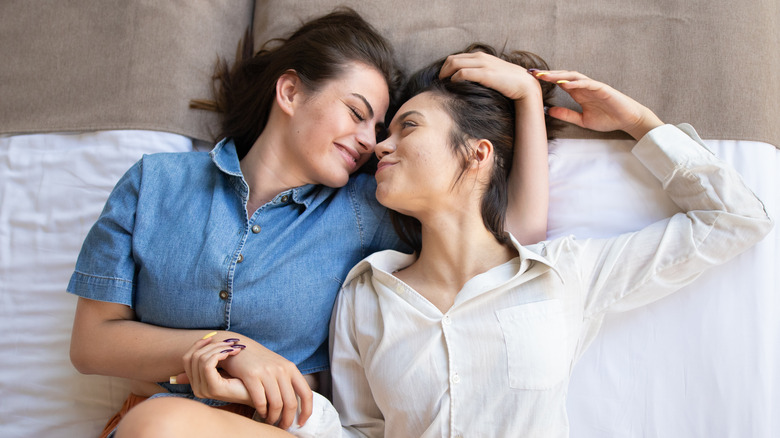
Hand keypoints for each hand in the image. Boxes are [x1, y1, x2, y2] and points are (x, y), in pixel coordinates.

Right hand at [176, 336, 312, 429]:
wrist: (237, 346)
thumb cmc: (258, 360)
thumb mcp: (277, 366)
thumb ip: (286, 381)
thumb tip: (295, 404)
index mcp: (291, 368)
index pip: (306, 393)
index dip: (306, 411)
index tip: (301, 423)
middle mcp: (281, 369)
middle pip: (291, 403)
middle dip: (287, 419)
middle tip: (282, 426)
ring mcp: (267, 372)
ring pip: (276, 404)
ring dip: (273, 418)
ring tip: (270, 421)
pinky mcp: (251, 375)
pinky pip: (260, 401)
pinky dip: (261, 411)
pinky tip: (260, 413)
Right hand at [178, 337, 250, 402]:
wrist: (257, 394)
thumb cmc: (242, 380)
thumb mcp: (224, 367)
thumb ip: (213, 358)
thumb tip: (206, 338)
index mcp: (196, 383)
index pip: (187, 359)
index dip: (198, 345)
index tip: (212, 337)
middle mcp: (196, 388)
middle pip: (193, 357)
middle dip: (211, 345)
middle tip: (229, 342)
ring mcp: (203, 390)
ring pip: (201, 359)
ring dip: (218, 348)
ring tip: (233, 347)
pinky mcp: (213, 389)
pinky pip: (208, 365)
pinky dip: (219, 354)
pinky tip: (231, 353)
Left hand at [439, 51, 542, 101]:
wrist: (524, 85)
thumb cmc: (508, 83)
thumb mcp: (491, 74)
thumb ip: (479, 74)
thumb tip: (465, 82)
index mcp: (481, 56)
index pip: (456, 57)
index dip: (445, 67)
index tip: (442, 79)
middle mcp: (480, 57)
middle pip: (452, 59)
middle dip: (442, 71)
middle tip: (439, 82)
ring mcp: (483, 64)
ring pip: (455, 63)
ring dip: (446, 74)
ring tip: (443, 84)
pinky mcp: (485, 74)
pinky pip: (463, 72)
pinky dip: (455, 78)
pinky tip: (453, 85)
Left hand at [534, 70, 663, 139]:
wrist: (627, 120)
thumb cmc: (607, 118)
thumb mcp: (582, 120)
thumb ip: (566, 115)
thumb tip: (548, 111)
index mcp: (578, 92)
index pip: (559, 82)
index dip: (545, 80)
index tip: (530, 79)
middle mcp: (583, 86)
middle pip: (562, 76)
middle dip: (547, 74)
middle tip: (532, 73)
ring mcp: (593, 86)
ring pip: (573, 76)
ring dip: (558, 75)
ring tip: (544, 76)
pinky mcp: (602, 88)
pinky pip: (587, 83)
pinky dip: (575, 82)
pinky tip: (564, 84)